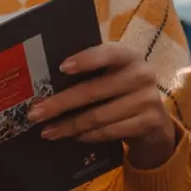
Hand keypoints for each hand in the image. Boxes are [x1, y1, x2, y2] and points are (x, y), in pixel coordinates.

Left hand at [27, 40, 177, 169]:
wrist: (155, 122)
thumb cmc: (122, 92)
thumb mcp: (113, 75)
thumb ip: (92, 73)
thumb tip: (48, 82)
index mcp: (129, 55)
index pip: (108, 53)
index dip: (86, 60)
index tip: (61, 68)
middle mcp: (142, 74)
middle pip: (94, 90)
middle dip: (61, 104)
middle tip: (36, 114)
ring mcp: (148, 100)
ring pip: (99, 115)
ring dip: (70, 125)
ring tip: (47, 131)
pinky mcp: (149, 123)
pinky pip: (110, 131)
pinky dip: (88, 136)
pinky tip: (72, 137)